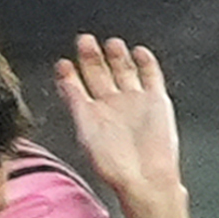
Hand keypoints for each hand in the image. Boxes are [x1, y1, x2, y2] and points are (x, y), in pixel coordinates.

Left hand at [54, 35, 181, 203]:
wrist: (145, 177)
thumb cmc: (115, 166)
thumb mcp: (85, 130)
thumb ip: (75, 103)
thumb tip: (64, 82)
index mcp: (93, 116)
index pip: (77, 89)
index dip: (69, 75)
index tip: (62, 62)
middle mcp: (112, 106)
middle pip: (100, 74)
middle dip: (91, 57)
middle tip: (84, 40)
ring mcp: (134, 102)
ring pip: (124, 71)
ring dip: (117, 56)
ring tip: (110, 42)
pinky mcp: (156, 100)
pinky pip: (151, 75)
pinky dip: (145, 62)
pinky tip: (138, 52)